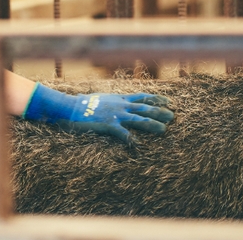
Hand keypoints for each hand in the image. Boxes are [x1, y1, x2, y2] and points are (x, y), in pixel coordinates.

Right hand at [22, 84, 174, 142]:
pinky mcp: (108, 125)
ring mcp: (115, 115)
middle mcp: (120, 105)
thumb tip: (120, 102)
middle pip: (145, 107)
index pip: (143, 96)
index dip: (157, 99)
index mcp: (119, 98)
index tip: (169, 101)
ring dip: (152, 124)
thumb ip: (113, 100)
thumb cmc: (83, 104)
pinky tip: (139, 146)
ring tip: (164, 130)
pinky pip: (123, 134)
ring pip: (139, 119)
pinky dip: (132, 140)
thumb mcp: (102, 98)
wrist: (69, 107)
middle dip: (160, 112)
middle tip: (173, 116)